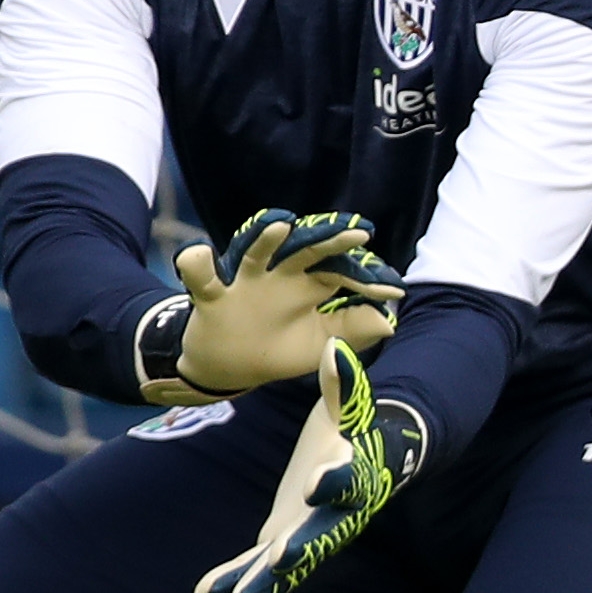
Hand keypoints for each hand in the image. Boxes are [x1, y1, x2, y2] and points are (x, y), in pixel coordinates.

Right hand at [145, 207, 402, 405]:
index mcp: (307, 286)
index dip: (366, 281)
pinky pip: (202, 279)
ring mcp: (246, 284)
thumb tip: (389, 323)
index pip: (340, 273)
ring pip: (255, 254)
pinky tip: (198, 254)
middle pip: (305, 252)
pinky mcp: (213, 297)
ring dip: (266, 239)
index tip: (395, 290)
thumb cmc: (276, 348)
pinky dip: (196, 265)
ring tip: (283, 225)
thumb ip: (351, 331)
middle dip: (329, 241)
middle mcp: (279, 277)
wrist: (227, 367)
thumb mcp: (319, 343)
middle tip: (358, 233)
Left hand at [196, 339, 418, 592]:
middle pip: (319, 536)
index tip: (315, 483)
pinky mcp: (285, 539)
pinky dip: (235, 580)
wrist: (368, 461)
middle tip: (279, 562)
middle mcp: (335, 514)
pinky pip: (260, 565)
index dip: (333, 483)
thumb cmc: (357, 427)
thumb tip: (336, 349)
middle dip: (298, 550)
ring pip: (287, 563)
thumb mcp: (351, 405)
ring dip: (262, 584)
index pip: (348, 481)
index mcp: (354, 476)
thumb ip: (344, 382)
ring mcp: (310, 532)